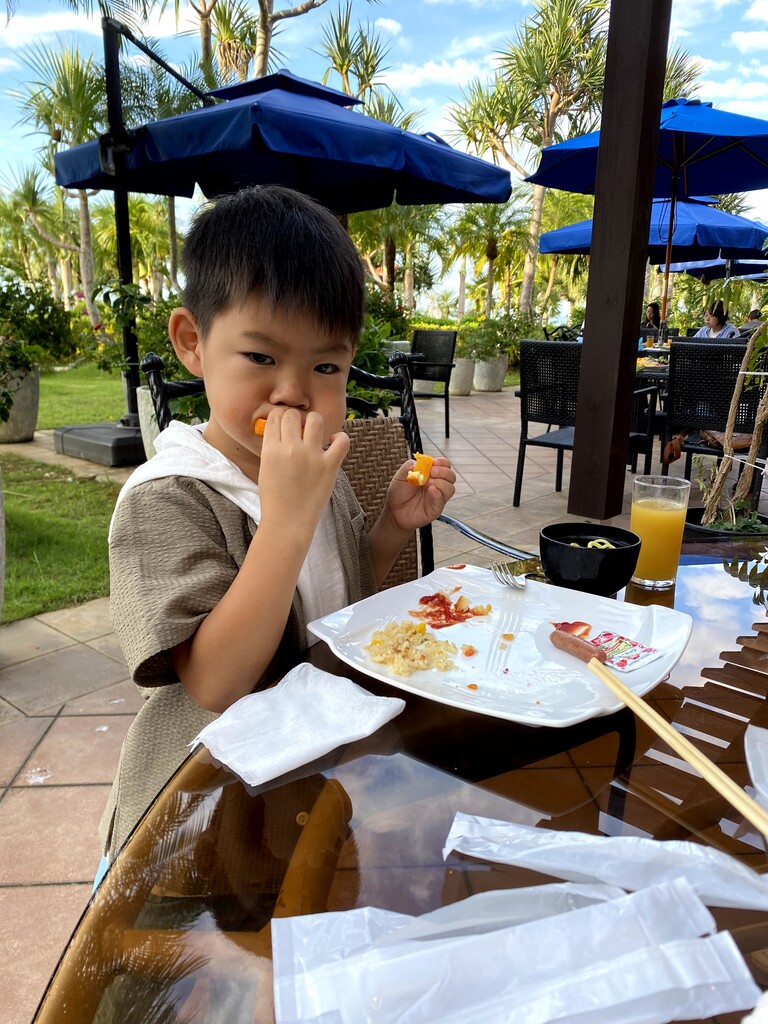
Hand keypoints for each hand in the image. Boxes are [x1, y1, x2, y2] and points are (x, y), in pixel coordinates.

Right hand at [256, 408, 349, 537]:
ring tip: (315, 435)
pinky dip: (339, 438)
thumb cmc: (275, 500)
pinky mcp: (329, 466)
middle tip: (300, 431)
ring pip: (316, 419)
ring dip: (315, 424)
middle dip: (296, 419)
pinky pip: (342, 440)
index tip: (286, 426)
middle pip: (293, 414)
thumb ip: (273, 449)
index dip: (281, 417)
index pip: (275, 416)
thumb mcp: (265, 468)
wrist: (287, 523)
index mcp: (270, 449)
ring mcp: (311, 456)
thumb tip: (282, 431)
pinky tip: (332, 444)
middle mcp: (290, 448)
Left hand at [384, 456, 455, 533]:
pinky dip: (438, 494)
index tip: (434, 463)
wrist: (394, 510)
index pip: (445, 465)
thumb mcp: (401, 475)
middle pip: (451, 476)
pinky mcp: (436, 508)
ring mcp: (437, 496)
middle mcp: (437, 484)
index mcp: (431, 474)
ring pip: (450, 488)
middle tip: (432, 473)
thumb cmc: (399, 492)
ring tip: (428, 483)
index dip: (442, 462)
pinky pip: (442, 500)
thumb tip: (422, 462)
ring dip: (441, 483)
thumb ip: (410, 466)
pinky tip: (430, 490)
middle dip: (443, 472)